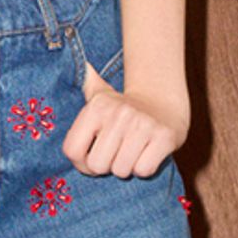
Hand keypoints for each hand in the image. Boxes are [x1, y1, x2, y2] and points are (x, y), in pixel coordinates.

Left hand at [62, 61, 187, 176]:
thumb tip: (81, 66)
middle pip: (97, 165)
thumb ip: (83, 86)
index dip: (80, 164)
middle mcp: (119, 113)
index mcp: (97, 106)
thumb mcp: (99, 94)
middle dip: (106, 166)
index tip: (91, 158)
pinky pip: (143, 171)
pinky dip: (144, 169)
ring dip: (126, 168)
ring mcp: (143, 124)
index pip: (72, 151)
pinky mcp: (164, 137)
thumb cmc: (123, 108)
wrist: (164, 103)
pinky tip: (146, 154)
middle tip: (116, 153)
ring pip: (121, 170)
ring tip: (132, 151)